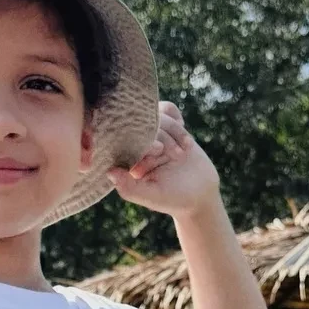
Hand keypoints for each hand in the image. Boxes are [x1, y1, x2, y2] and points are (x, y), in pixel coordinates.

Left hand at [109, 102, 220, 218]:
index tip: (159, 150)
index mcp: (126, 159)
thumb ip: (130, 187)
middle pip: (142, 122)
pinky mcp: (168, 125)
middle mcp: (136, 143)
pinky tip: (184, 140)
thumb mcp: (152, 196)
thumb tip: (109, 172)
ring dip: (174, 131)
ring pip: (157, 114)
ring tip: (183, 153)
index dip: (144, 139)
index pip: (125, 138)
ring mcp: (153, 132)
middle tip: (177, 156)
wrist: (200, 194)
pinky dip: (177, 121)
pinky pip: (168, 109)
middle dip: (163, 136)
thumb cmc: (173, 198)